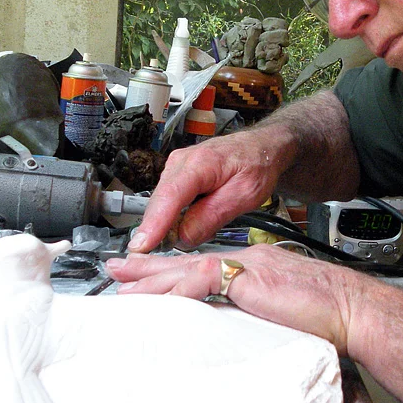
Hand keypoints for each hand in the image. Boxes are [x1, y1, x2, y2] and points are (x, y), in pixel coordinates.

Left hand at [105, 244, 368, 353]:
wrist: (350, 307)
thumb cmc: (326, 311)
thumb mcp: (279, 305)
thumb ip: (253, 305)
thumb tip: (232, 319)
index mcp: (253, 265)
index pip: (203, 265)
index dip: (171, 271)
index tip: (146, 276)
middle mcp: (246, 259)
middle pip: (188, 262)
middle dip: (150, 269)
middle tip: (118, 269)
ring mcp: (248, 265)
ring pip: (189, 268)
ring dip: (153, 279)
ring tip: (124, 285)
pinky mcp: (250, 278)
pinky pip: (206, 280)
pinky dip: (180, 288)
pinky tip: (161, 297)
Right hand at [128, 129, 293, 252]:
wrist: (261, 147)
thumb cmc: (257, 166)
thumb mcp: (243, 196)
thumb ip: (212, 217)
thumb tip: (183, 238)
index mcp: (201, 163)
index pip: (170, 196)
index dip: (154, 223)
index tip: (141, 246)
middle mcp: (182, 161)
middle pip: (159, 202)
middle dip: (158, 230)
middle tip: (161, 255)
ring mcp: (177, 167)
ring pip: (162, 203)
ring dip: (168, 224)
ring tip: (184, 237)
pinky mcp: (178, 175)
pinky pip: (168, 201)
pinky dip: (174, 216)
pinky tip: (187, 224)